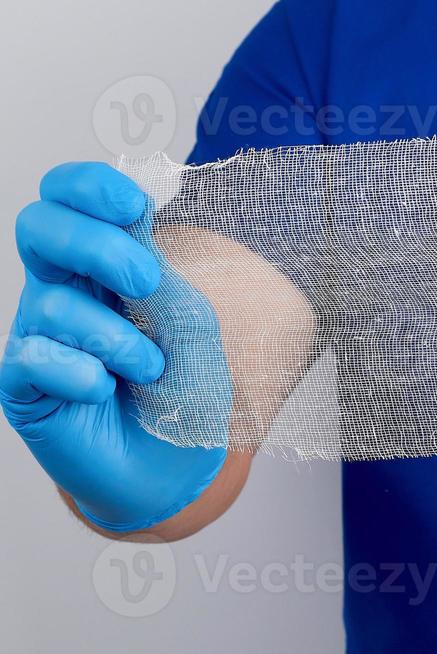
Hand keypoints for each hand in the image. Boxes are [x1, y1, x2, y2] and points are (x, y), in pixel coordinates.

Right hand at [2, 162, 226, 532]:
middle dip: (96, 244)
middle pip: (39, 227)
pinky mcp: (24, 384)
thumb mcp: (195, 332)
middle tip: (145, 281)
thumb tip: (144, 246)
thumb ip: (172, 287)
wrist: (173, 467)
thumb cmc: (182, 393)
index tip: (133, 205)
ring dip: (116, 337)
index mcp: (101, 266)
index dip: (89, 186)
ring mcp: (39, 336)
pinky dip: (82, 372)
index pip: (69, 198)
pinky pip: (34, 358)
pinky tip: (105, 389)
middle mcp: (62, 291)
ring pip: (52, 302)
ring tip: (150, 369)